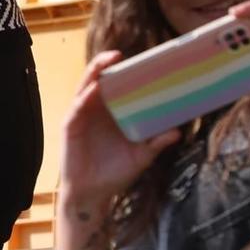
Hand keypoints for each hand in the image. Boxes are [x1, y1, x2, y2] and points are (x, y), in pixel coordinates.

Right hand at [55, 51, 181, 210]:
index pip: (117, 88)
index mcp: (111, 115)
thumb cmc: (114, 174)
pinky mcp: (70, 126)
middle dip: (107, 66)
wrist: (93, 195)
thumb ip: (157, 143)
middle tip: (121, 54)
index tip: (138, 61)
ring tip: (107, 60)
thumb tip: (178, 130)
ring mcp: (81, 117)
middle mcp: (95, 111)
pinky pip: (78, 106)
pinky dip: (85, 95)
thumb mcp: (141, 157)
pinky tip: (95, 88)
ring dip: (95, 73)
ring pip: (86, 88)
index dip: (124, 74)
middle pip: (99, 82)